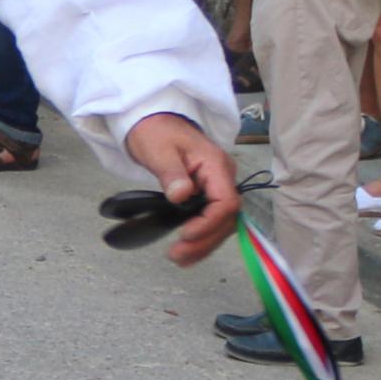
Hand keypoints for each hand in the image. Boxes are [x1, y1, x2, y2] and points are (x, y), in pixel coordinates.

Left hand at [122, 111, 243, 263]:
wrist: (154, 120)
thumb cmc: (156, 131)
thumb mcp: (159, 150)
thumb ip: (171, 173)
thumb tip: (181, 195)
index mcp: (215, 164)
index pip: (226, 200)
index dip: (209, 222)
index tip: (185, 234)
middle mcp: (223, 176)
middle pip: (226, 217)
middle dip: (205, 240)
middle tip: (177, 255)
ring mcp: (217, 185)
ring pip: (221, 222)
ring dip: (204, 244)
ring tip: (179, 259)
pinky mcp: (208, 193)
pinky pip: (212, 219)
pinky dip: (202, 238)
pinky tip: (187, 252)